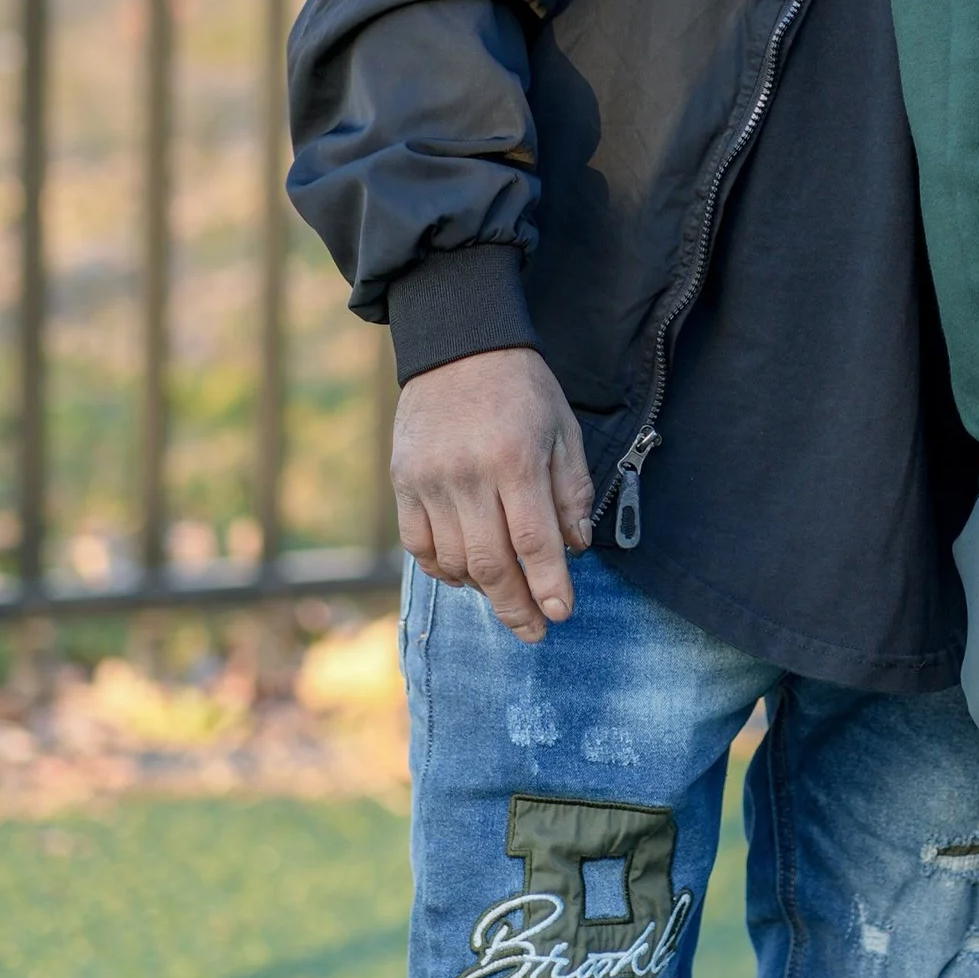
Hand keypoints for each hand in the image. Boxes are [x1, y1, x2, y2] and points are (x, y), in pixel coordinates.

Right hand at [391, 345, 593, 642]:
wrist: (457, 345)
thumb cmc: (521, 388)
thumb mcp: (563, 430)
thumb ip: (572, 491)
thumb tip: (575, 548)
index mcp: (514, 461)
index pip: (533, 542)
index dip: (548, 585)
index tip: (561, 614)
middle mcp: (467, 476)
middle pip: (490, 563)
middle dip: (515, 607)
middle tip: (534, 632)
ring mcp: (429, 481)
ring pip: (453, 561)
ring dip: (481, 588)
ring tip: (505, 595)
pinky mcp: (403, 481)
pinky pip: (418, 545)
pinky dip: (442, 569)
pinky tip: (464, 574)